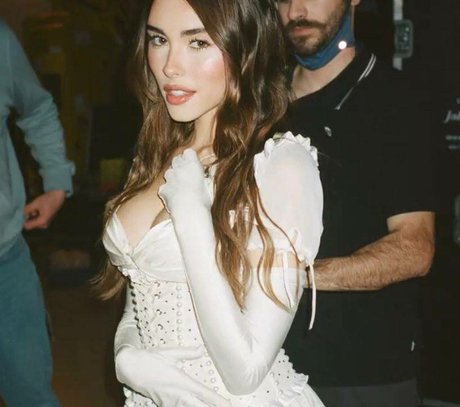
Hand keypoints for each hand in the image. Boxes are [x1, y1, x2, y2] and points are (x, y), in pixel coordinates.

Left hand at [23, 190, 65, 229]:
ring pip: (34, 222)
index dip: (23, 220)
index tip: (24, 213)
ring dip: (33, 216)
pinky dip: (37, 215)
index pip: (27, 226)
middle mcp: (44, 225)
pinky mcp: (48, 220)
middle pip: (31, 224)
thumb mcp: (35, 203)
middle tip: (31, 209)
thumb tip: (21, 214)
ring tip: (36, 208)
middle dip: (29, 217)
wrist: (59, 196)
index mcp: (42, 222)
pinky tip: (39, 209)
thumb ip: (27, 210)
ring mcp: (47, 223)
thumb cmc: (48, 200)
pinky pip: (39, 220)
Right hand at [116, 346, 230, 406]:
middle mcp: (177, 395)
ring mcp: (170, 402)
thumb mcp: (170, 353)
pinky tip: (194, 406)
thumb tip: (201, 349)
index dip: (217, 401)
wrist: (130, 368)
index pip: (204, 394)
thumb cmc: (150, 358)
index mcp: (181, 381)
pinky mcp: (163, 405)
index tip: (229, 405)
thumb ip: (187, 353)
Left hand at [158, 149, 210, 214]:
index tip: (194, 165)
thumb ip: (209, 175)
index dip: (191, 158)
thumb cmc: (205, 199)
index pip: (188, 152)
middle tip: (187, 175)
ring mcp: (169, 178)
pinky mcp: (163, 189)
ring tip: (181, 187)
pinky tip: (174, 198)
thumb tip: (211, 172)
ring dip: (173, 177)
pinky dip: (168, 191)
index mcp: (192, 164)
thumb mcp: (211, 184)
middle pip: (176, 160)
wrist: (190, 212)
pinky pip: (164, 187)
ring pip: (169, 172)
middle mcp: (179, 168)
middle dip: (180, 165)